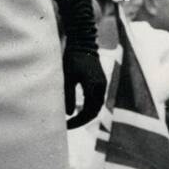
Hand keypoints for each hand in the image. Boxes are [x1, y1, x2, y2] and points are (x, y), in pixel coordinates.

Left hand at [55, 0, 105, 128]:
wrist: (83, 42)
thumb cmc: (73, 58)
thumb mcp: (67, 77)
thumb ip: (68, 96)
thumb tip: (69, 114)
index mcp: (94, 87)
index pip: (88, 112)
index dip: (77, 121)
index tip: (66, 126)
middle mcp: (101, 87)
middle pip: (94, 111)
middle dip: (82, 120)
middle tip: (68, 126)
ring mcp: (102, 84)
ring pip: (96, 106)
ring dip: (85, 114)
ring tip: (72, 120)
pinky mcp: (100, 82)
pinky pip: (96, 99)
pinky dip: (88, 107)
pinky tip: (78, 110)